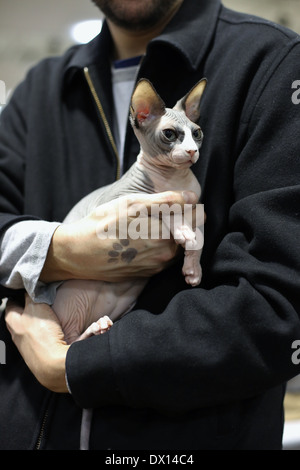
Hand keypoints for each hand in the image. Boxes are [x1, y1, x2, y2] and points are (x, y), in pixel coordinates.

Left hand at [5, 294, 68, 392]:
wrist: (53, 364)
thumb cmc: (43, 335)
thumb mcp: (37, 307)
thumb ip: (32, 296)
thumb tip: (30, 288)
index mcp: (12, 321)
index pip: (11, 304)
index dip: (17, 297)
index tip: (24, 292)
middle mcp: (16, 334)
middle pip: (17, 318)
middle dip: (24, 310)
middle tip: (35, 303)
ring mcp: (25, 346)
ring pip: (27, 330)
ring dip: (33, 323)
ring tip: (44, 317)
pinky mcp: (35, 354)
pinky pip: (36, 341)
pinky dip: (41, 335)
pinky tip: (50, 333)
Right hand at [40, 190, 197, 282]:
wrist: (79, 253)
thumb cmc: (103, 224)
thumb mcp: (132, 204)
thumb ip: (166, 201)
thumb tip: (192, 197)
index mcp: (165, 235)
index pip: (196, 219)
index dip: (192, 208)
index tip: (183, 202)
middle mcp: (165, 254)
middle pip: (188, 235)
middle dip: (183, 222)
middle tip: (167, 211)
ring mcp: (156, 266)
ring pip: (175, 247)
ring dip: (172, 235)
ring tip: (152, 224)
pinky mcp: (147, 274)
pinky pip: (163, 258)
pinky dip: (160, 247)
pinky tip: (143, 238)